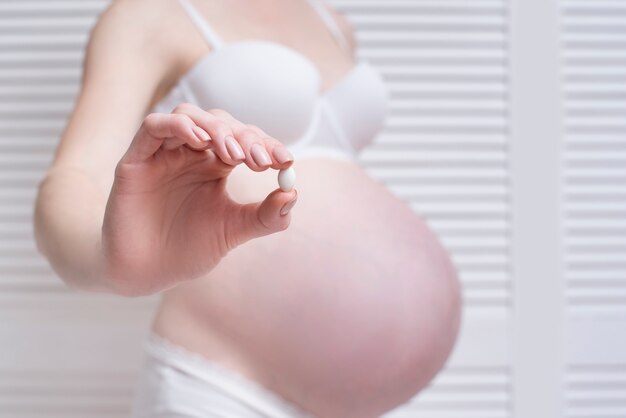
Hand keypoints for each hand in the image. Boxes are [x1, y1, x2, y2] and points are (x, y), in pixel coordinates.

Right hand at [101, 103, 296, 295]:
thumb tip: (293, 194)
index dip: (266, 144)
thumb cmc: (189, 250)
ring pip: (190, 116)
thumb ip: (265, 216)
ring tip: (233, 154)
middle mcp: (190, 154)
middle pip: (220, 123)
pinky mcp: (136, 159)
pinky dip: (178, 126)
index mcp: (215, 166)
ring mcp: (163, 153)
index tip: (284, 160)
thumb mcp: (233, 231)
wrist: (146, 273)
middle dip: (244, 137)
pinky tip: (199, 140)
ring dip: (216, 129)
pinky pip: (154, 126)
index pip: (244, 140)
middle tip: (260, 160)